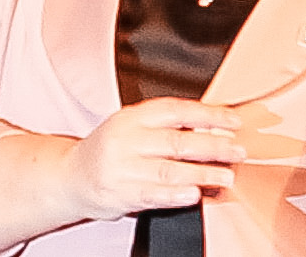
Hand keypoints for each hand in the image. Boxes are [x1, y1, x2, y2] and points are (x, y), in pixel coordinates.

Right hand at [63, 99, 244, 216]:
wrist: (68, 177)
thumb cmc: (111, 149)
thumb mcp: (135, 126)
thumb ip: (170, 124)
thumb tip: (217, 126)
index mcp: (133, 117)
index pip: (178, 111)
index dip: (210, 115)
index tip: (235, 122)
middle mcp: (126, 140)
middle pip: (178, 142)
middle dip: (214, 147)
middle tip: (238, 152)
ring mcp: (120, 168)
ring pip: (169, 170)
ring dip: (203, 174)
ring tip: (225, 176)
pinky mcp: (117, 193)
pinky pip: (152, 195)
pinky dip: (176, 195)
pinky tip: (194, 193)